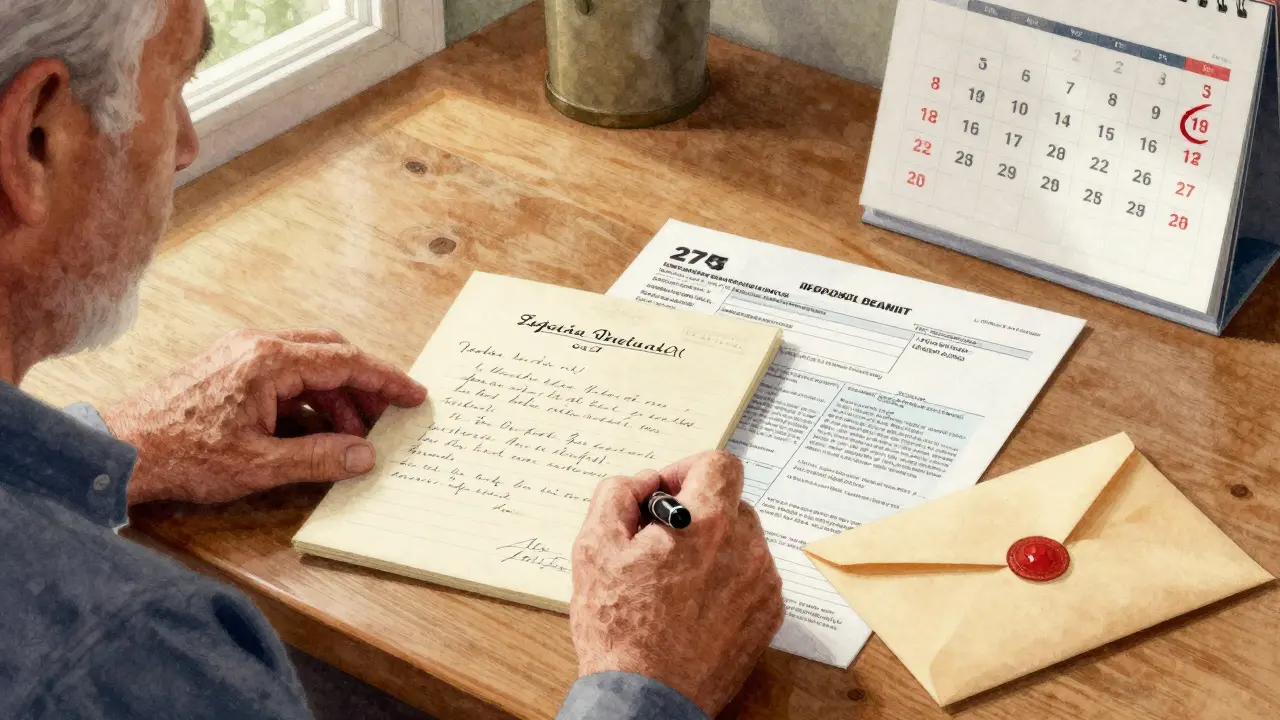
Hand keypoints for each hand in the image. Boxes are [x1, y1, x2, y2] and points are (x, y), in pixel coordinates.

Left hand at [103, 328, 426, 504]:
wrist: (120, 450)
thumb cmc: (183, 455)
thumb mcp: (261, 465)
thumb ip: (320, 457)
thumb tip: (365, 454)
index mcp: (269, 361)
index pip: (345, 361)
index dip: (385, 380)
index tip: (413, 395)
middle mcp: (256, 346)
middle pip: (330, 354)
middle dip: (363, 387)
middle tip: (386, 418)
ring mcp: (240, 354)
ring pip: (308, 365)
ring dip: (335, 397)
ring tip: (351, 437)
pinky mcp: (228, 368)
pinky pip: (284, 374)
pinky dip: (308, 398)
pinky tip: (314, 432)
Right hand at [569, 450, 783, 716]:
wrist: (646, 698)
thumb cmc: (618, 628)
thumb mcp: (594, 547)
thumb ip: (617, 495)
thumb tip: (642, 483)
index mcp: (708, 523)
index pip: (719, 463)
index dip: (687, 469)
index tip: (666, 492)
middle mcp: (747, 548)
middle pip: (730, 503)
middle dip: (696, 511)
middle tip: (659, 541)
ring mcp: (763, 584)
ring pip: (742, 541)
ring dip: (712, 547)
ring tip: (674, 580)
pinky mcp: (768, 616)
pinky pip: (750, 577)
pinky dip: (725, 580)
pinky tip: (692, 605)